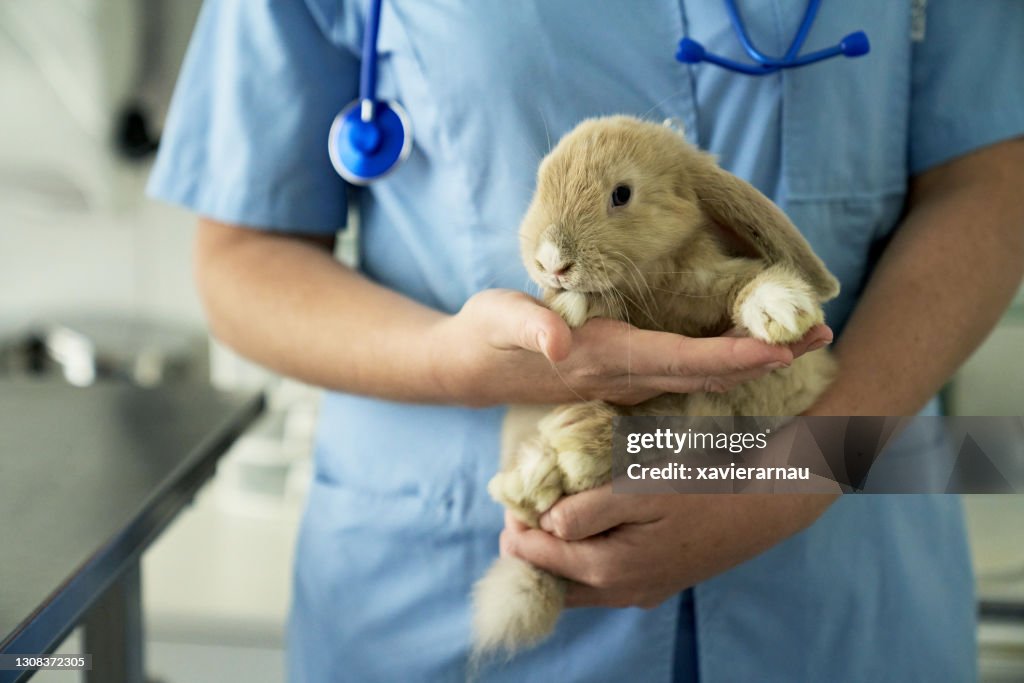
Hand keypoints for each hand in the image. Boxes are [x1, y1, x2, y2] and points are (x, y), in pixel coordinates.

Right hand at [429, 289, 831, 406]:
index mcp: (607, 359)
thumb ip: (528, 325)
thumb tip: (560, 339)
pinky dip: (727, 360)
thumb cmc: (487, 336)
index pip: (682, 361)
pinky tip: (751, 345)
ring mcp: (629, 378)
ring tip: (804, 338)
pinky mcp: (625, 372)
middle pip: (709, 371)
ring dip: (755, 359)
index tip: (781, 349)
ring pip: (703, 373)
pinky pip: (686, 371)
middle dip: (767, 357)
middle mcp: (627, 374)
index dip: (733, 358)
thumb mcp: (498, 320)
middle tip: (824, 334)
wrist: (472, 368)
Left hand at [500, 486, 835, 608]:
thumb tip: (546, 523)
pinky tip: (584, 530)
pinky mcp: (655, 584)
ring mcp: (640, 592)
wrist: (768, 502)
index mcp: (612, 567)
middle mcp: (621, 591)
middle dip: (529, 545)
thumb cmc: (705, 486)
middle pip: (551, 580)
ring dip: (554, 555)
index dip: (517, 524)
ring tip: (549, 516)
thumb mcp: (645, 487)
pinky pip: (601, 583)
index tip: (511, 494)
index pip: (538, 555)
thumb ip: (590, 509)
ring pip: (576, 585)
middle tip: (523, 507)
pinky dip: (581, 561)